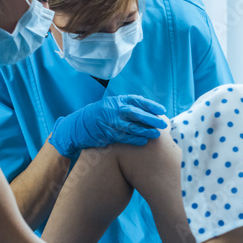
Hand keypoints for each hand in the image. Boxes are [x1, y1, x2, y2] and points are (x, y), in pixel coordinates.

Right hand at [49, 95, 167, 157]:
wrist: (79, 125)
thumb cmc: (102, 115)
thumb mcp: (113, 106)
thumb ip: (128, 106)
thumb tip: (150, 111)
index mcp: (117, 101)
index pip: (137, 100)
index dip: (150, 105)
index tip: (162, 110)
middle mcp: (114, 110)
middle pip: (135, 113)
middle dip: (150, 118)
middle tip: (163, 124)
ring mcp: (110, 122)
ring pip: (130, 126)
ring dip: (145, 130)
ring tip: (156, 134)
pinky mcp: (107, 134)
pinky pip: (123, 137)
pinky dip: (134, 139)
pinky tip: (143, 141)